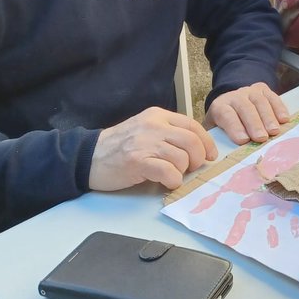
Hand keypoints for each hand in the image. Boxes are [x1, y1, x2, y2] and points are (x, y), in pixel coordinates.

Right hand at [89, 107, 217, 191]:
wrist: (88, 156)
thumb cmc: (119, 146)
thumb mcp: (145, 129)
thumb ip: (168, 133)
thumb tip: (197, 148)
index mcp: (158, 115)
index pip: (192, 125)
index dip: (206, 142)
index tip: (211, 156)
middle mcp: (154, 126)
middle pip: (192, 141)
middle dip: (198, 158)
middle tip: (191, 168)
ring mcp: (145, 142)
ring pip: (182, 157)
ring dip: (183, 171)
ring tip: (174, 175)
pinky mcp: (138, 161)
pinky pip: (168, 171)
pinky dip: (173, 180)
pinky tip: (167, 182)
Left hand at [206, 82, 290, 144]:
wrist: (232, 101)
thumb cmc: (226, 123)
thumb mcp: (217, 130)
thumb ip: (219, 140)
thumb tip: (219, 155)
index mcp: (220, 107)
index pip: (226, 115)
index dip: (235, 127)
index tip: (243, 140)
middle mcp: (235, 96)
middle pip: (245, 108)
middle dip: (254, 123)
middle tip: (261, 138)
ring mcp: (250, 91)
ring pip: (260, 101)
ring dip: (268, 117)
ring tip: (274, 131)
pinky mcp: (263, 89)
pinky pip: (272, 97)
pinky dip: (279, 108)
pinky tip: (284, 119)